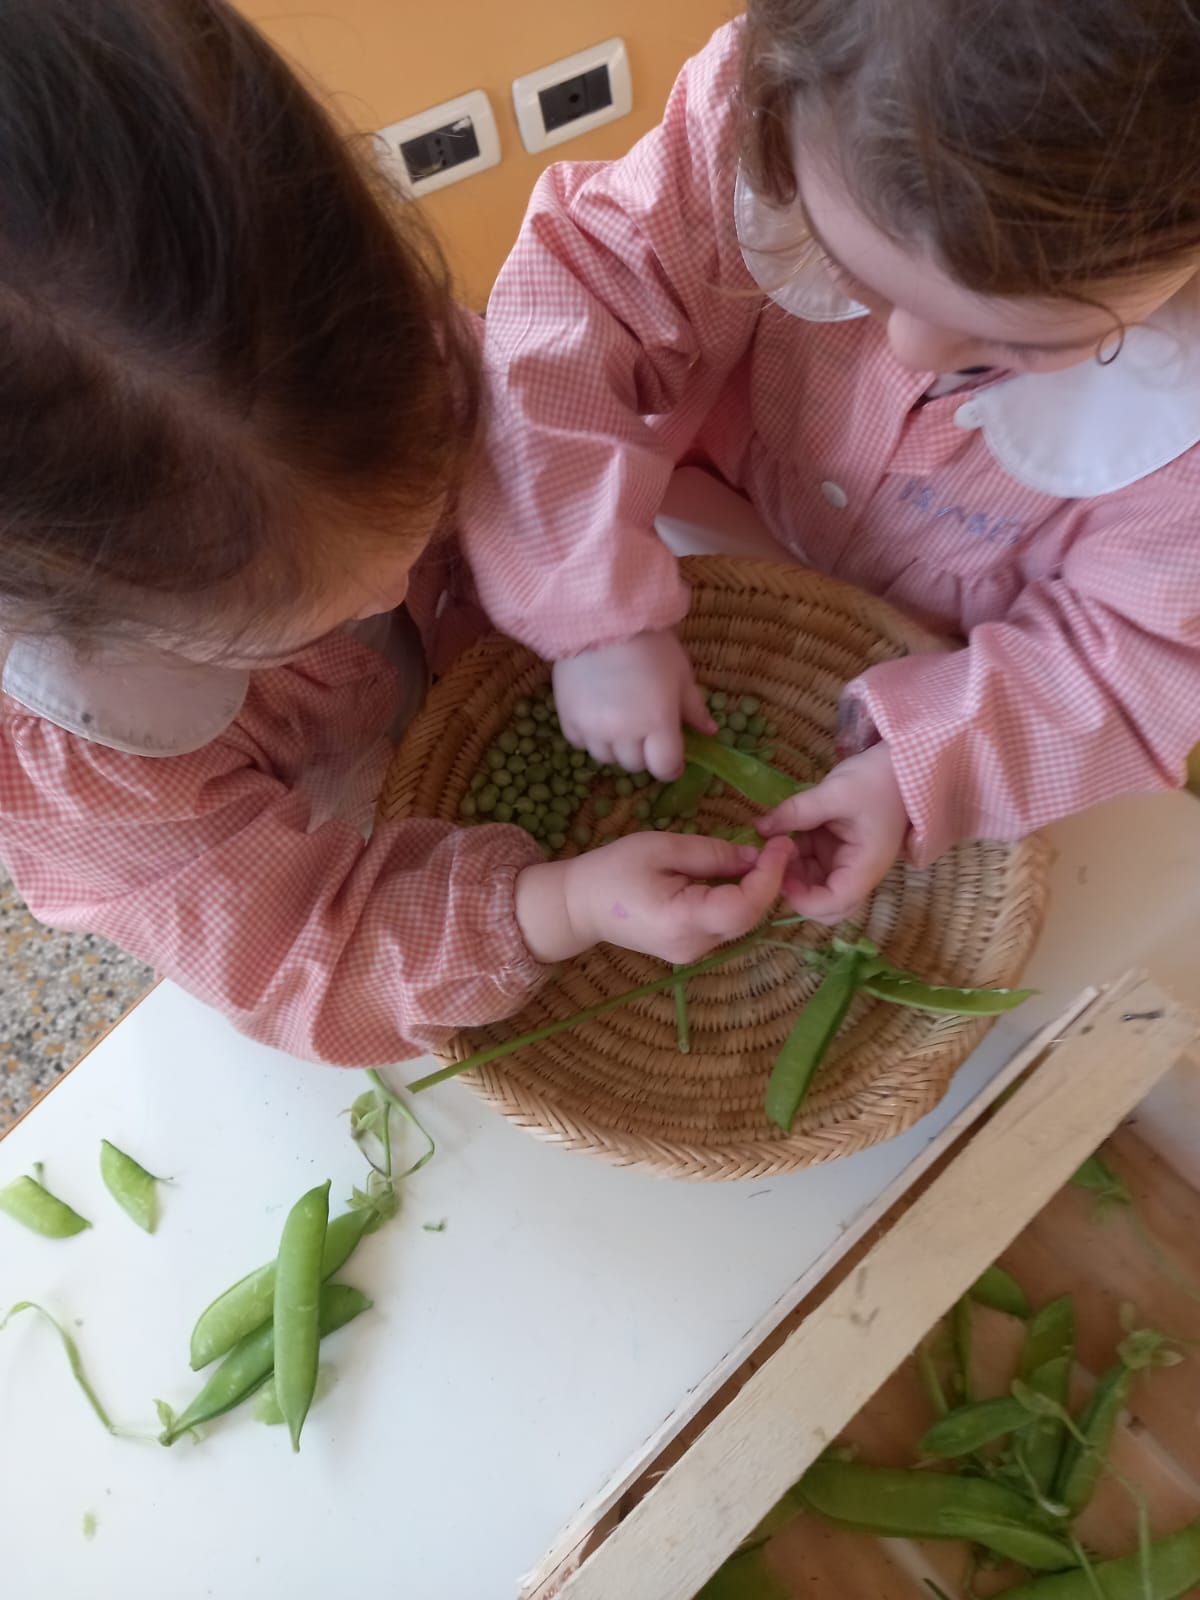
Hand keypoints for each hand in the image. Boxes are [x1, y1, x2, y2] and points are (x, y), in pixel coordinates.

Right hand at [514, 833, 793, 965]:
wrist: (579, 906)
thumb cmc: (613, 870)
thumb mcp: (662, 847)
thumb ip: (711, 853)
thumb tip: (754, 856)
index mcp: (682, 921)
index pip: (743, 906)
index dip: (769, 877)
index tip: (782, 845)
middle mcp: (694, 946)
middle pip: (748, 918)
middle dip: (769, 881)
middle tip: (780, 845)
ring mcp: (693, 953)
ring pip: (741, 923)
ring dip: (757, 891)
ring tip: (765, 856)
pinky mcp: (692, 949)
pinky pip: (726, 925)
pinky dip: (740, 900)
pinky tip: (741, 875)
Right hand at [552, 630, 714, 781]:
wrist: (600, 619)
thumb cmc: (650, 644)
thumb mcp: (681, 673)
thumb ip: (694, 708)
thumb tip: (710, 732)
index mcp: (658, 724)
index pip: (665, 768)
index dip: (671, 765)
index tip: (671, 755)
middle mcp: (624, 735)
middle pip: (635, 765)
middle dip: (644, 753)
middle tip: (646, 729)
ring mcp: (593, 730)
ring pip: (607, 758)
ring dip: (617, 747)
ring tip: (619, 722)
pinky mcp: (568, 720)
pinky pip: (580, 743)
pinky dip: (590, 736)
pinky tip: (596, 715)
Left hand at [758, 743, 908, 922]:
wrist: (896, 766)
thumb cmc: (875, 780)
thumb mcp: (835, 793)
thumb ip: (797, 811)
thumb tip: (760, 828)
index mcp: (866, 867)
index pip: (835, 903)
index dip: (804, 899)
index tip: (779, 877)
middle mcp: (856, 873)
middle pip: (825, 906)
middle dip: (796, 891)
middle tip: (774, 862)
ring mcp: (843, 864)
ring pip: (812, 886)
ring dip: (791, 872)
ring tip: (774, 842)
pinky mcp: (833, 851)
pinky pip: (809, 865)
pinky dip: (793, 856)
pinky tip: (781, 835)